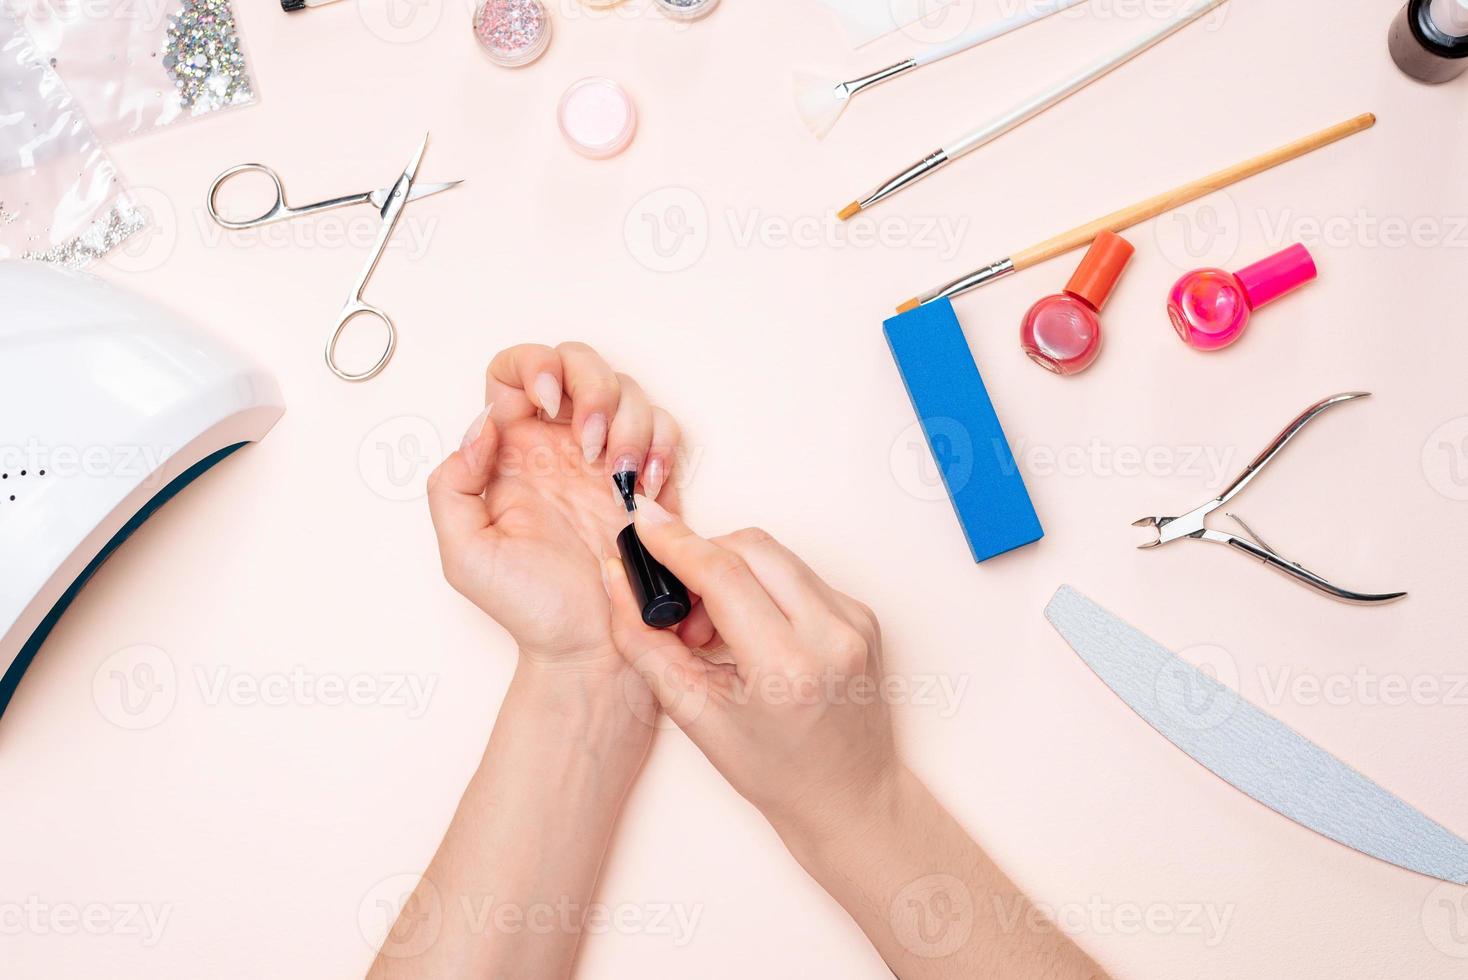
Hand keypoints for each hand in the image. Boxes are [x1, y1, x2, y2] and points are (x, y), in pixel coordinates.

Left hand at [428, 343, 683, 672]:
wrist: (591, 649)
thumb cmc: (531, 609)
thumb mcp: (463, 553)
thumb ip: (452, 484)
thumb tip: (482, 426)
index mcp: (512, 452)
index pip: (514, 371)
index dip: (531, 366)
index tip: (544, 402)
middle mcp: (559, 445)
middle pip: (578, 361)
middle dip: (591, 386)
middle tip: (591, 442)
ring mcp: (606, 459)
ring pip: (626, 390)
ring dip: (628, 423)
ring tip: (620, 477)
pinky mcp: (648, 479)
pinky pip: (665, 428)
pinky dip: (661, 446)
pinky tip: (646, 485)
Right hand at [601, 496, 900, 840]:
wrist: (849, 796)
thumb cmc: (776, 771)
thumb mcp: (696, 716)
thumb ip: (646, 645)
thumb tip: (617, 581)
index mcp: (787, 667)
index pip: (723, 573)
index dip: (675, 542)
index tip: (642, 522)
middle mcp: (831, 635)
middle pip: (751, 547)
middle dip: (703, 558)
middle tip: (681, 608)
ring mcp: (854, 620)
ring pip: (776, 555)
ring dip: (732, 573)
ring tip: (714, 629)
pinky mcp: (862, 614)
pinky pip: (798, 574)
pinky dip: (763, 587)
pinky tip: (750, 631)